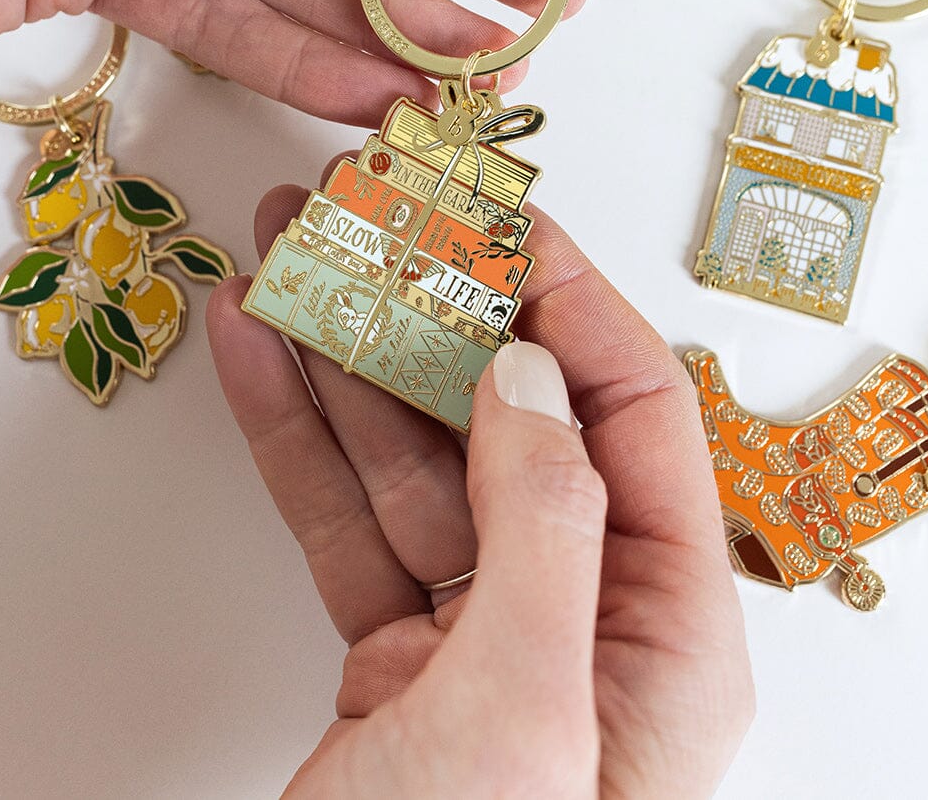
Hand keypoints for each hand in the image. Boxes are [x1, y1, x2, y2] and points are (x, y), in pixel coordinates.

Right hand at [207, 170, 753, 797]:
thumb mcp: (527, 714)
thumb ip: (547, 524)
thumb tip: (529, 374)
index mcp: (668, 632)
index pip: (636, 414)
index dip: (565, 299)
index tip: (497, 213)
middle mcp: (587, 617)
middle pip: (508, 419)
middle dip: (429, 309)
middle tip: (369, 219)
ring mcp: (485, 631)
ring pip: (412, 457)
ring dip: (346, 355)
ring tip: (290, 260)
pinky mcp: (397, 656)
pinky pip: (346, 520)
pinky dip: (299, 435)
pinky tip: (259, 358)